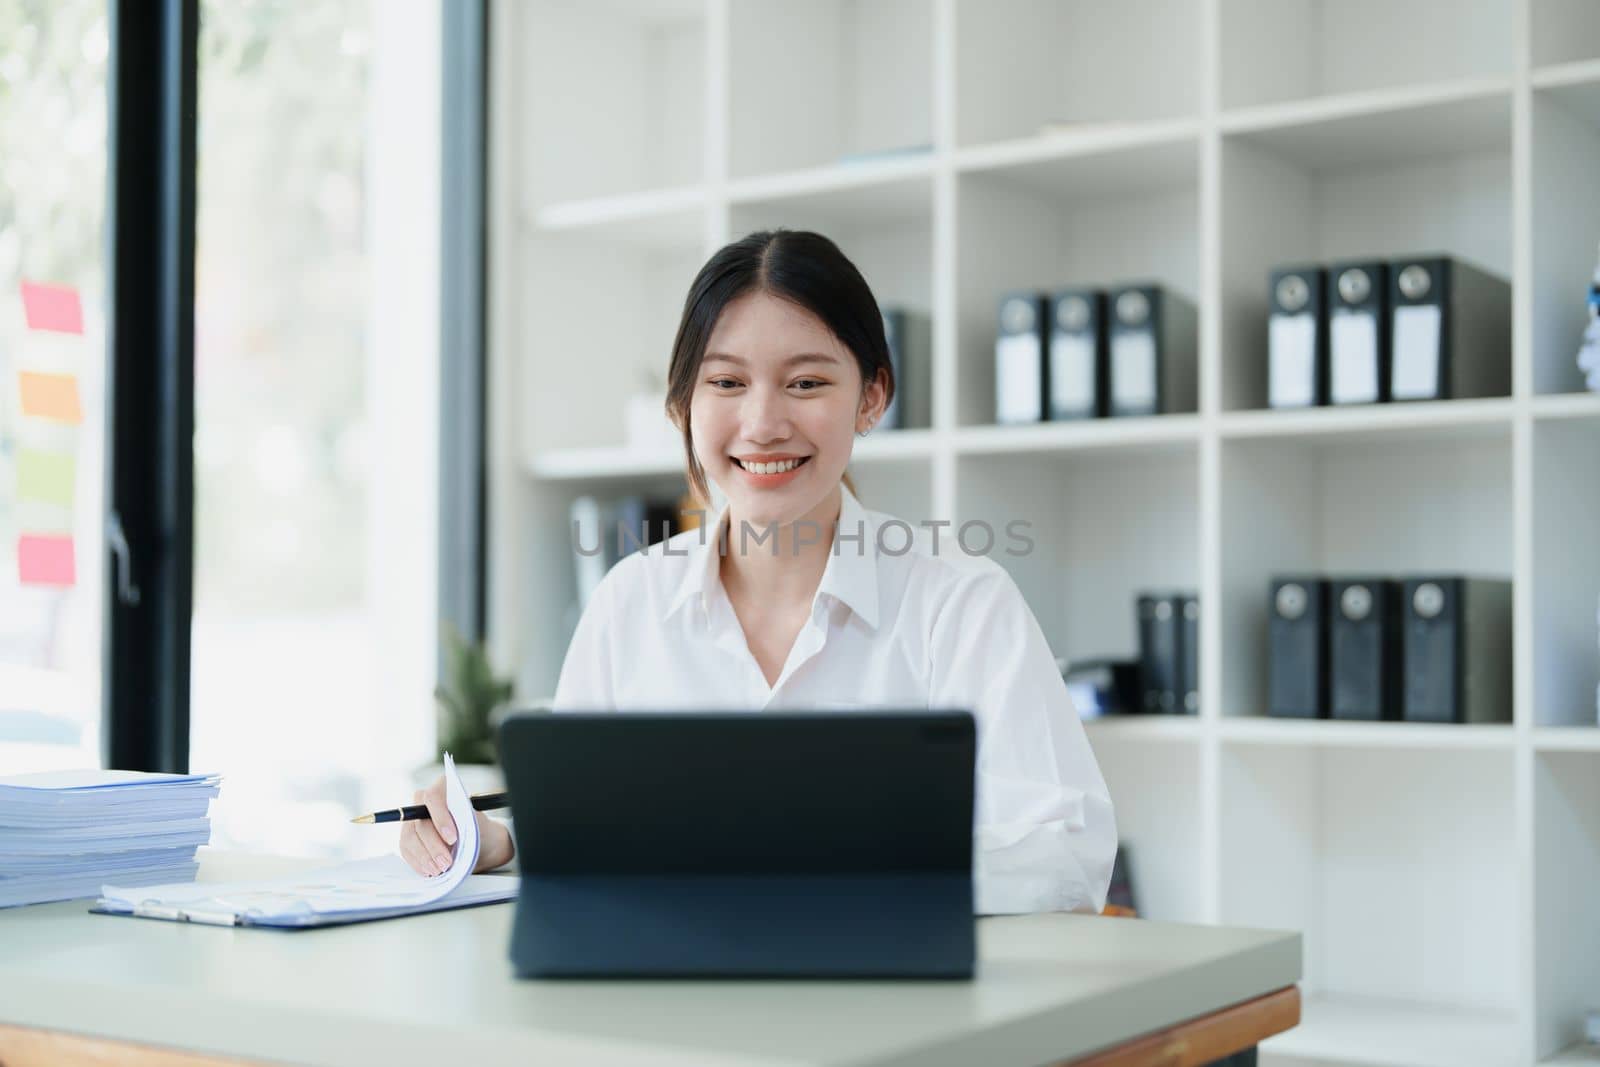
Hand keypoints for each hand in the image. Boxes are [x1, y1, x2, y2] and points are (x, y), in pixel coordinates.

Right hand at [398, 775, 515, 876]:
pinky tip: (428, 870)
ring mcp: (413, 819)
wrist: (479, 841)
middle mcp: (423, 800)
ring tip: (438, 870)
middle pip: (421, 823)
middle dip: (433, 846)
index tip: (452, 839)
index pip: (433, 798)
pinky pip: (406, 849)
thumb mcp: (478, 824)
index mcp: (443, 787)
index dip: (441, 819)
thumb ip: (466, 824)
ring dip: (424, 857)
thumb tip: (454, 832)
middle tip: (446, 863)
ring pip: (410, 838)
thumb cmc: (479, 829)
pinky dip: (418, 862)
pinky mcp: (408, 836)